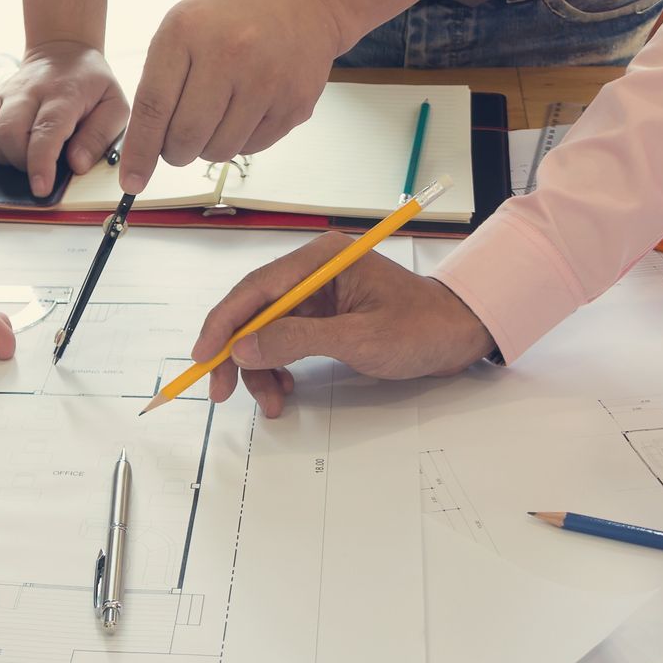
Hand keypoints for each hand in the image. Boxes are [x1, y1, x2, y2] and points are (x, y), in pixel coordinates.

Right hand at [0, 43, 129, 197]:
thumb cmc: (89, 84)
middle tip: (38, 167)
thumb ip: (99, 136)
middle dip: (20, 162)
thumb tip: (77, 165)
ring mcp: (4, 93)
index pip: (46, 129)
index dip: (40, 162)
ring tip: (20, 157)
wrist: (63, 52)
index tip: (41, 188)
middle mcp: (28, 91)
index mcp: (63, 93)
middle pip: (8, 132)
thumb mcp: (114, 106)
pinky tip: (0, 149)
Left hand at [118, 0, 346, 191]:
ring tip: (216, 115)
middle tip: (178, 140)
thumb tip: (145, 150)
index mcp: (187, 31)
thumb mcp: (184, 25)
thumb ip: (159, 81)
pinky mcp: (295, 102)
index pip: (154, 107)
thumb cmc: (232, 14)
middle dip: (175, 151)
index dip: (140, 151)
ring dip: (208, 146)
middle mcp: (229, 54)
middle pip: (186, 137)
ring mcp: (267, 80)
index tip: (131, 181)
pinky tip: (246, 108)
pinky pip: (252, 147)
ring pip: (219, 151)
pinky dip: (240, 140)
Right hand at [191, 232, 495, 416]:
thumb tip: (243, 348)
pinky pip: (284, 340)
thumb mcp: (359, 340)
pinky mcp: (322, 315)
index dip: (223, 323)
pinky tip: (285, 389)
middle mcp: (312, 271)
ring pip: (265, 331)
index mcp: (321, 260)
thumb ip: (297, 341)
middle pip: (254, 310)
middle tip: (220, 391)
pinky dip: (277, 367)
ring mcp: (316, 293)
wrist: (459, 335)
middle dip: (236, 353)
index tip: (204, 356)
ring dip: (259, 368)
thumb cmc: (421, 330)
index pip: (256, 289)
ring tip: (273, 402)